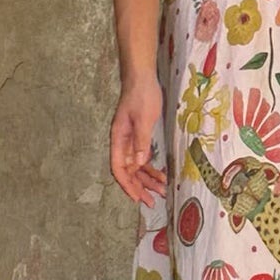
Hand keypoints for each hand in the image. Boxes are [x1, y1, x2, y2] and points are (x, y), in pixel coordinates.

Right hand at [111, 74, 166, 205]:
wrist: (143, 77)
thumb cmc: (142, 95)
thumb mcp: (144, 119)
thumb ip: (141, 142)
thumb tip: (139, 165)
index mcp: (118, 139)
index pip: (119, 168)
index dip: (127, 184)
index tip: (136, 198)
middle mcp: (122, 142)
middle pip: (128, 171)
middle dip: (139, 186)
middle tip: (152, 201)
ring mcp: (130, 140)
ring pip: (136, 166)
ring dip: (147, 179)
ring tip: (161, 191)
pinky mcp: (139, 136)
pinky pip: (142, 157)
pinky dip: (150, 167)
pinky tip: (161, 174)